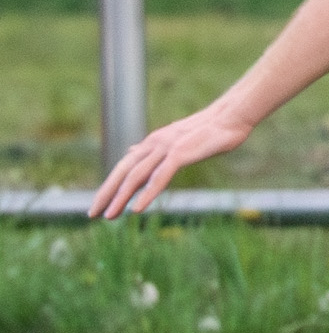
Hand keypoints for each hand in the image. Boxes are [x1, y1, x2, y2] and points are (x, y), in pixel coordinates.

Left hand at [88, 103, 254, 219]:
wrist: (233, 116)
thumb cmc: (210, 130)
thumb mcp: (176, 140)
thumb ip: (153, 149)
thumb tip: (131, 151)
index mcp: (153, 142)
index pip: (124, 166)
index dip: (110, 185)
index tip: (98, 204)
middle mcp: (155, 143)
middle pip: (123, 171)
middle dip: (106, 193)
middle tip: (92, 214)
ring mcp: (167, 147)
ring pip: (136, 175)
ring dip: (121, 197)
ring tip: (110, 215)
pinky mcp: (181, 153)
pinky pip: (159, 177)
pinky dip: (146, 193)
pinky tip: (137, 208)